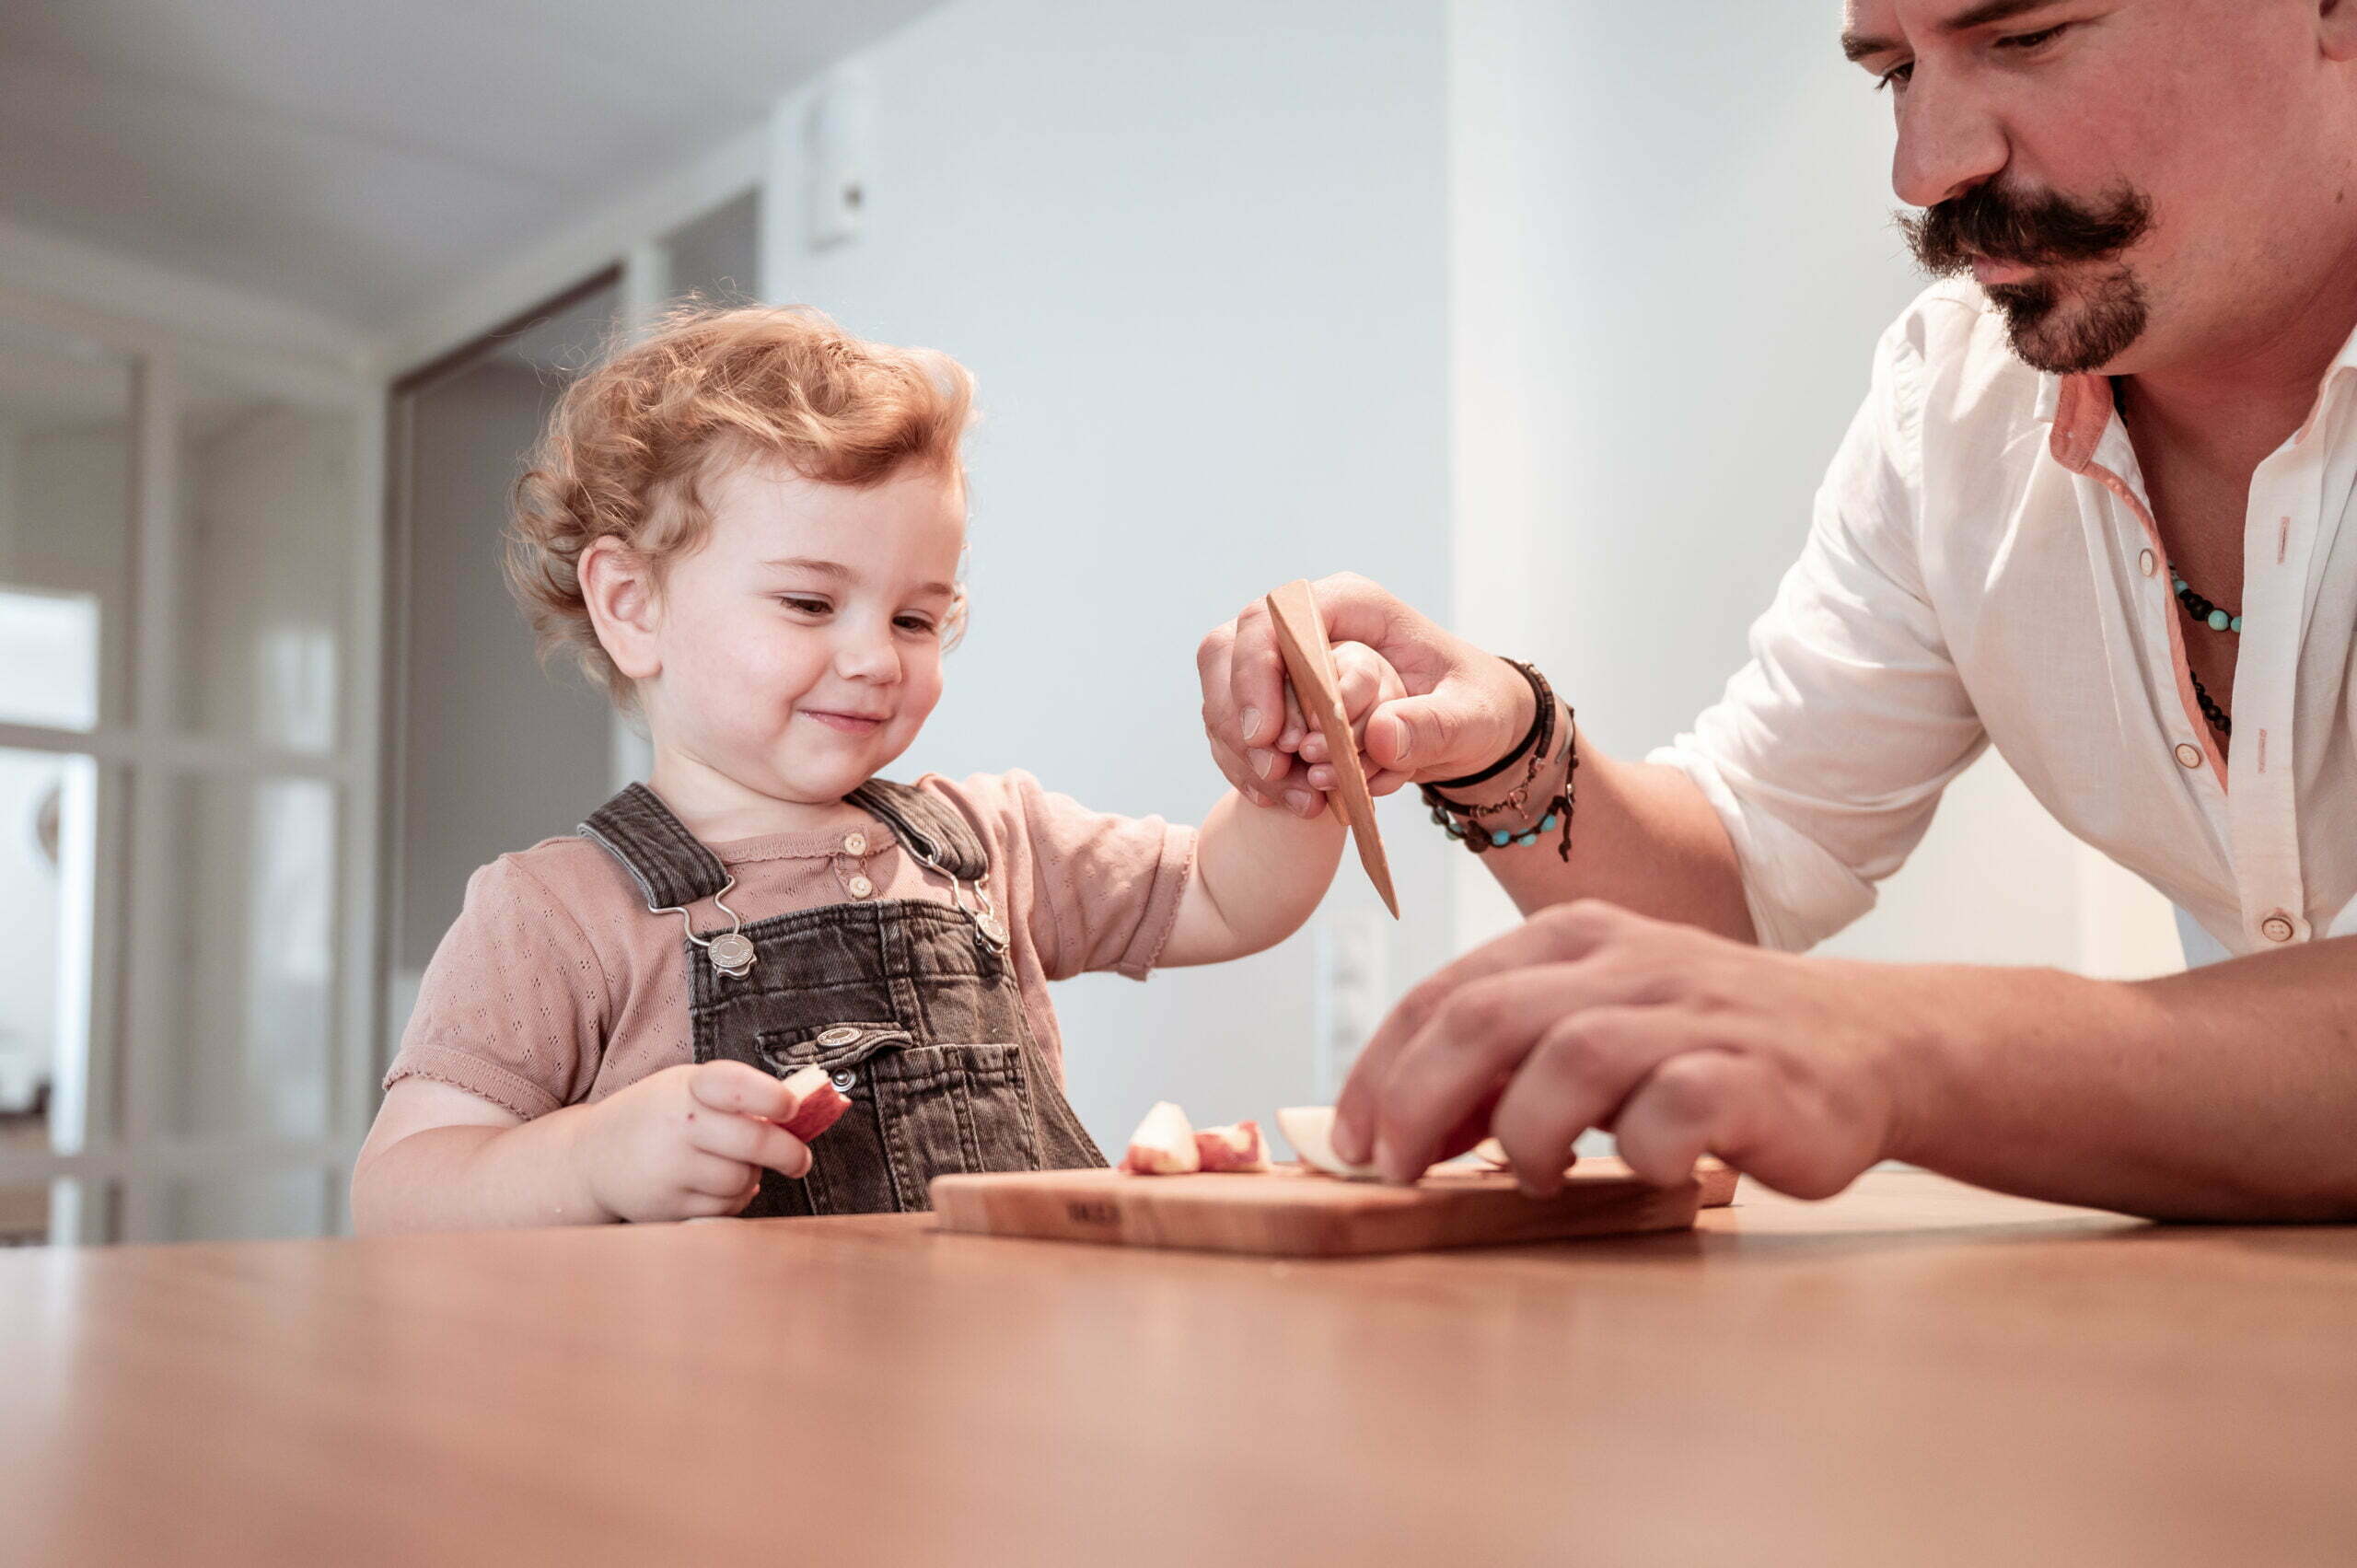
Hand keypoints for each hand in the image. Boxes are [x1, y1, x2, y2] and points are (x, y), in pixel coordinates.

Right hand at [567, 1060, 815, 1222]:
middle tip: (800, 1161)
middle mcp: (677, 1125)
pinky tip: (715, 1186)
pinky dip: (732, 1200)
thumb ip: (734, 1097)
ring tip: (736, 1167)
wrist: (591, 1157)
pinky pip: (724, 1209)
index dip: (772, 1097)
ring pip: (743, 1180)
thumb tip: (800, 1114)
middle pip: (755, 1142)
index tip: (792, 1107)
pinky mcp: (667, 1206)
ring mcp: (670, 1168)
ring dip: (753, 1178)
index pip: (736, 1085)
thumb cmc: (654, 1117)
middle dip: (790, 1153)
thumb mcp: (685, 1089)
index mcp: (687, 1087)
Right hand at [1197, 573, 1535, 816]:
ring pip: (1222, 690)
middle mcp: (1309, 624)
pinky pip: (1232, 729)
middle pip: (1233, 648)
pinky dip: (1249, 768)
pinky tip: (1285, 798)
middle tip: (1274, 770)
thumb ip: (1433, 727)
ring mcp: (1282, 661)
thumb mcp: (1471, 718)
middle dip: (1238, 714)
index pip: (1282, 614)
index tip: (1266, 733)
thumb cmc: (1472, 706)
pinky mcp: (1272, 699)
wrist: (1466, 728)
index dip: (1259, 668)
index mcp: (1355, 605)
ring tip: (1292, 795)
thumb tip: (1380, 735)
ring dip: (1242, 750)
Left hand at [1332, 901, 1926, 1198]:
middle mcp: (1626, 962)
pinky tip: (1638, 1172)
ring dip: (1524, 1131)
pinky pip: (1673, 1107)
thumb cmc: (1708, 1044)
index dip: (1381, 1067)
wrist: (1868, 1043)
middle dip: (1418, 1099)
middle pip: (1485, 1017)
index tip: (1351, 1138)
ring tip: (1528, 1176)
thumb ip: (1509, 1059)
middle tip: (1395, 1170)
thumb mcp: (1598, 1023)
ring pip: (1569, 1057)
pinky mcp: (1753, 1072)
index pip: (1445, 992)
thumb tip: (1404, 1125)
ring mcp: (1692, 1012)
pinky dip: (1638, 1150)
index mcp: (1573, 938)